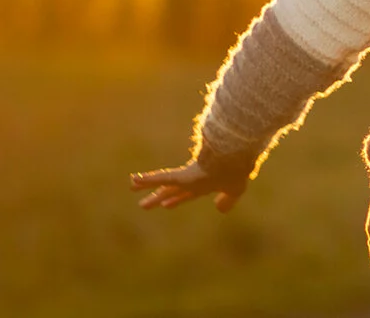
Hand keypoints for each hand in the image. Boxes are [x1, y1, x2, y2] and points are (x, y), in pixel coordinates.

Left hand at [130, 161, 247, 212]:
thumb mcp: (235, 189)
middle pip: (173, 190)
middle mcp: (194, 180)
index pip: (188, 193)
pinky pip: (162, 178)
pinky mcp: (183, 176)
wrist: (236, 160)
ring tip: (131, 185)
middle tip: (143, 205)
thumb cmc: (237, 171)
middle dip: (159, 197)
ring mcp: (187, 178)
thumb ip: (228, 200)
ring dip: (147, 186)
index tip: (166, 205)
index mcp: (206, 183)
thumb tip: (220, 208)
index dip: (177, 199)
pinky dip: (148, 179)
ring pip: (164, 184)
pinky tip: (134, 179)